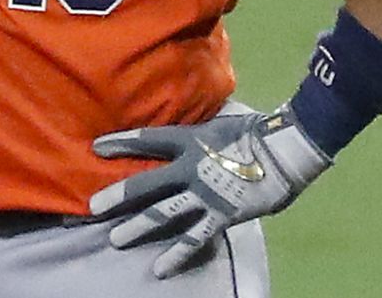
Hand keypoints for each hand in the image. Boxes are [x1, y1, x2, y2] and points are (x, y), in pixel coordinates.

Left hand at [89, 104, 332, 277]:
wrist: (288, 148)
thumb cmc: (260, 127)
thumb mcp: (224, 118)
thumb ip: (204, 124)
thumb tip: (196, 112)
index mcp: (191, 140)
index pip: (148, 139)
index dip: (121, 143)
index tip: (97, 147)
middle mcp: (190, 169)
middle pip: (146, 184)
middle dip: (118, 196)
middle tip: (93, 206)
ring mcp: (204, 195)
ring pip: (164, 214)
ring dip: (138, 227)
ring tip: (115, 240)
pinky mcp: (221, 215)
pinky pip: (195, 238)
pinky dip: (177, 254)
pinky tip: (159, 268)